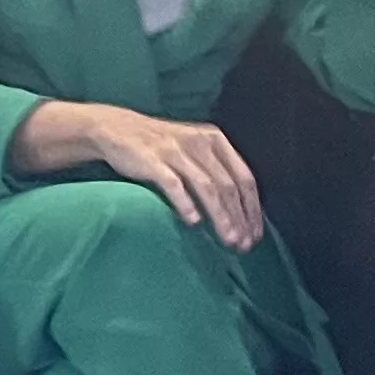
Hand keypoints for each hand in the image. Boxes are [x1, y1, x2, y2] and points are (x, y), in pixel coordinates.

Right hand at [38, 99, 265, 249]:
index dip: (252, 208)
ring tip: (227, 239)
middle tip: (243, 245)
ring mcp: (175, 151)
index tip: (255, 234)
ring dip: (220, 216)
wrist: (118, 129)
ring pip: (206, 187)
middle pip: (227, 186)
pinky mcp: (152, 161)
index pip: (244, 177)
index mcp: (215, 140)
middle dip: (239, 218)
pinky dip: (186, 204)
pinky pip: (173, 184)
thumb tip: (239, 211)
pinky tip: (193, 222)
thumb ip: (215, 170)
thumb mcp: (194, 148)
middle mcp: (199, 143)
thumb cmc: (161, 146)